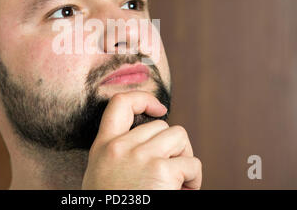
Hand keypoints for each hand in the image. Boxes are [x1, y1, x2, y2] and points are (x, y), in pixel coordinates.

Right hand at [82, 90, 201, 189]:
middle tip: (171, 170)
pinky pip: (191, 164)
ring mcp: (141, 157)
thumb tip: (152, 142)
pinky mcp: (161, 172)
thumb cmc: (111, 204)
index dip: (143, 98)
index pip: (119, 104)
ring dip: (184, 158)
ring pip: (179, 137)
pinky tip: (184, 193)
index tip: (159, 108)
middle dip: (172, 146)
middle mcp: (120, 147)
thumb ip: (118, 153)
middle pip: (161, 125)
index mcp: (103, 147)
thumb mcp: (102, 174)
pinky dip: (194, 180)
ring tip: (179, 180)